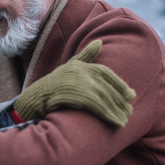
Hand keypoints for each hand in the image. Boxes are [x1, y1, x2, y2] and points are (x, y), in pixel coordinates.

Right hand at [14, 40, 135, 126]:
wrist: (34, 101)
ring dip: (115, 110)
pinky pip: (95, 105)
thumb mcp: (70, 68)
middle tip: (129, 112)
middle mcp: (78, 72)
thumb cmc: (53, 85)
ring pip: (102, 97)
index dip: (119, 85)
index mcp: (79, 65)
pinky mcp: (72, 95)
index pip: (105, 73)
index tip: (131, 96)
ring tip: (124, 120)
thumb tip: (100, 42)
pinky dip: (107, 114)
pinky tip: (116, 122)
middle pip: (105, 86)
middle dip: (119, 100)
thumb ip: (86, 57)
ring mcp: (74, 83)